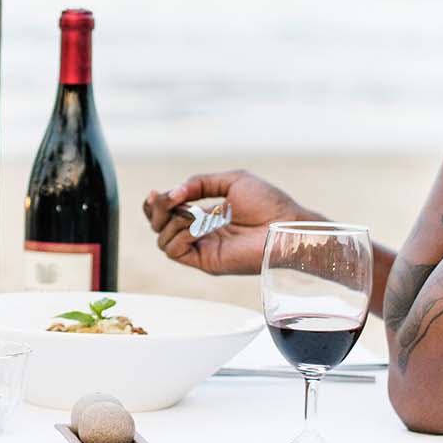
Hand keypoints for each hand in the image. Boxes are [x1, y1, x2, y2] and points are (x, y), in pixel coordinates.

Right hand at [142, 170, 311, 275]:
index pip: (168, 213)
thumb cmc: (268, 203)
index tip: (156, 193)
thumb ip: (199, 182)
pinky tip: (194, 226)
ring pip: (162, 238)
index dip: (157, 204)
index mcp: (205, 215)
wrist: (286, 226)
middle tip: (168, 199)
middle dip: (157, 210)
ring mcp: (202, 248)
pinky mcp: (206, 261)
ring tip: (191, 213)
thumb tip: (173, 193)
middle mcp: (200, 233)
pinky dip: (177, 236)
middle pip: (158, 226)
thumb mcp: (231, 181)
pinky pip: (174, 252)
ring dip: (170, 221)